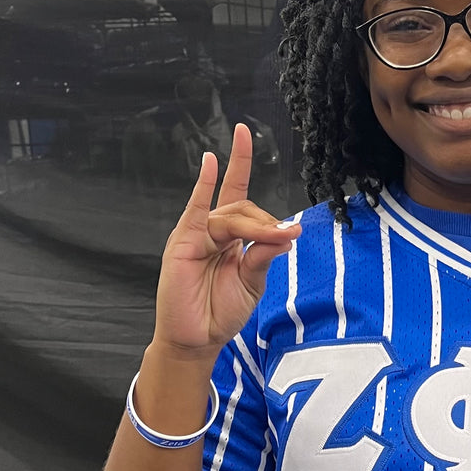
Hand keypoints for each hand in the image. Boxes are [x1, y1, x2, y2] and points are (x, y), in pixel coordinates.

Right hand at [152, 123, 298, 359]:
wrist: (198, 339)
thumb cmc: (221, 312)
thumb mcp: (252, 283)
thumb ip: (264, 255)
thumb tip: (286, 233)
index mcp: (230, 238)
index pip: (237, 192)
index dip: (241, 162)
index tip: (246, 132)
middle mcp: (213, 231)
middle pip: (243, 208)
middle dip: (267, 221)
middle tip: (285, 236)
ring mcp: (197, 234)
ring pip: (231, 215)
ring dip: (256, 224)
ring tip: (275, 237)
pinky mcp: (184, 243)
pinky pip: (196, 210)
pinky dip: (203, 186)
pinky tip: (210, 163)